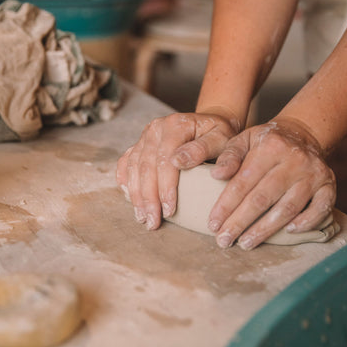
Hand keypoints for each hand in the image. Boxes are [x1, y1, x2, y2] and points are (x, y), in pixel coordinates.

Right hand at [116, 109, 239, 229]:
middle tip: (152, 222)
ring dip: (136, 195)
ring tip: (142, 217)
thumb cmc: (219, 135)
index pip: (165, 160)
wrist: (210, 124)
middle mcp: (155, 128)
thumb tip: (178, 161)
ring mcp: (145, 136)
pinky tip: (129, 198)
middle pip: (146, 166)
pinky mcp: (139, 144)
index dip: (165, 187)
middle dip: (148, 198)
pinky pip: (126, 162)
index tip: (169, 210)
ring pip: (133, 167)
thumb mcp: (221, 139)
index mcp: (175, 126)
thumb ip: (203, 148)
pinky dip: (125, 180)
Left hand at [208, 117, 335, 249]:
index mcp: (270, 147)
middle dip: (240, 222)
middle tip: (224, 240)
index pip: (243, 181)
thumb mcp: (244, 139)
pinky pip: (321, 208)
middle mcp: (294, 160)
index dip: (226, 205)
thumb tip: (216, 175)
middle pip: (263, 198)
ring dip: (265, 229)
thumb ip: (229, 156)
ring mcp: (313, 174)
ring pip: (288, 207)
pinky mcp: (329, 184)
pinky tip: (289, 233)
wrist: (303, 133)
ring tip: (246, 243)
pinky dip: (307, 222)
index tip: (213, 224)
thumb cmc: (266, 142)